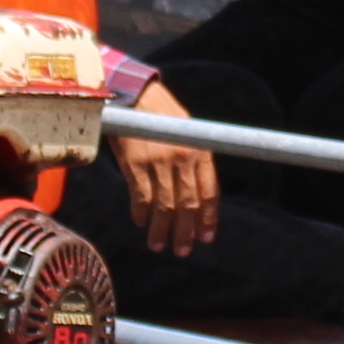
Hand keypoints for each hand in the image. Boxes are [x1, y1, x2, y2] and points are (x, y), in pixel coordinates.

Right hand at [113, 79, 219, 254]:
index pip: (209, 192)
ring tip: (159, 245)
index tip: (206, 237)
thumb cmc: (161, 113)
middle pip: (188, 204)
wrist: (134, 93)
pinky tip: (141, 222)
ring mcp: (159, 162)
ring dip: (162, 230)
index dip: (208, 218)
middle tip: (183, 250)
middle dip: (186, 231)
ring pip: (165, 206)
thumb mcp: (186, 131)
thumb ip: (193, 159)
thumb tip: (195, 193)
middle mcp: (182, 158)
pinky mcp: (135, 163)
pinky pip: (141, 197)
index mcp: (200, 150)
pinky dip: (142, 213)